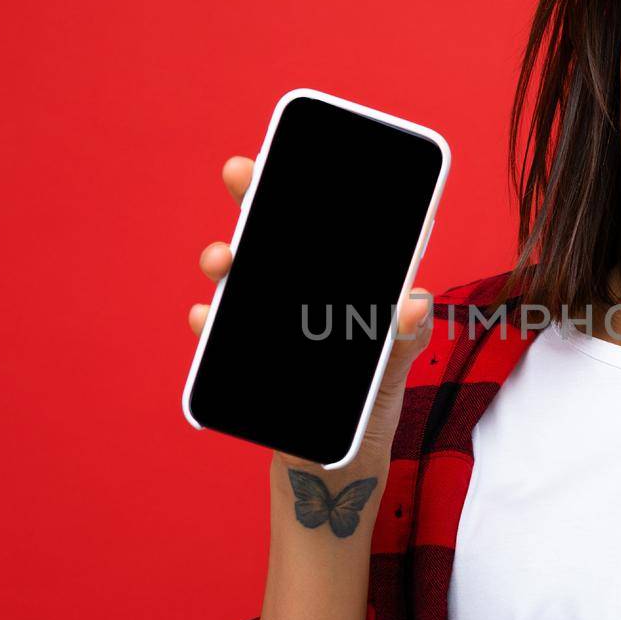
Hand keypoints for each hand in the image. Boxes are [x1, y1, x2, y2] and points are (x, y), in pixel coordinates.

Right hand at [190, 155, 435, 462]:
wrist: (337, 467)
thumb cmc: (368, 407)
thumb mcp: (395, 369)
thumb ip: (404, 336)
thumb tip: (414, 301)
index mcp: (337, 286)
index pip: (319, 226)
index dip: (304, 187)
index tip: (292, 152)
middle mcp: (295, 295)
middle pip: (270, 236)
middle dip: (253, 197)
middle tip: (242, 172)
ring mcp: (266, 324)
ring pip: (238, 277)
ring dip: (225, 258)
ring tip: (224, 258)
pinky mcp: (243, 360)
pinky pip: (217, 331)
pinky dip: (208, 319)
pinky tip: (206, 316)